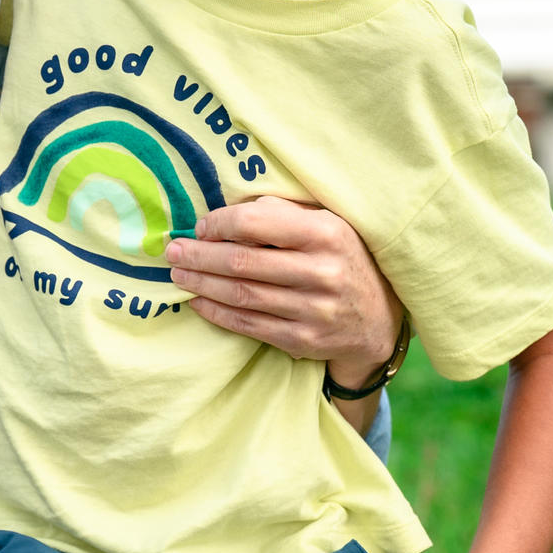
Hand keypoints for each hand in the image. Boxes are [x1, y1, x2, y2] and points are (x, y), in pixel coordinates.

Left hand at [163, 197, 403, 380]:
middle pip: (242, 262)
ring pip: (241, 295)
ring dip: (202, 284)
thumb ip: (284, 213)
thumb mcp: (327, 224)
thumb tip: (230, 212)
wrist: (379, 318)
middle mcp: (321, 272)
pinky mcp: (303, 340)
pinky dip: (217, 312)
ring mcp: (312, 310)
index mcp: (326, 233)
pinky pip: (249, 324)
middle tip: (172, 251)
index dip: (220, 224)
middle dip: (199, 256)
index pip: (256, 223)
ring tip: (178, 274)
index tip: (200, 227)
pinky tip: (198, 301)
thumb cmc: (343, 258)